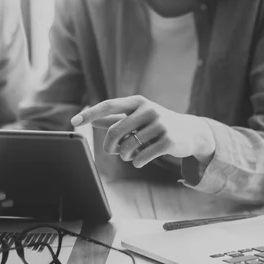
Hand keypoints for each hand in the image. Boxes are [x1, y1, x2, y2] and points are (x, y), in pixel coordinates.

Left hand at [71, 96, 215, 167]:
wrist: (190, 133)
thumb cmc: (156, 124)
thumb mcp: (136, 118)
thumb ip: (114, 119)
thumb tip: (91, 119)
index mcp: (137, 102)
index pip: (108, 106)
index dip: (90, 114)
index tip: (74, 121)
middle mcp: (148, 109)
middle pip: (114, 132)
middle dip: (110, 146)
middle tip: (113, 152)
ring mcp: (160, 124)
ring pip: (127, 147)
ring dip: (124, 156)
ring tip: (130, 154)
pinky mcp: (168, 140)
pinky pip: (141, 157)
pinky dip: (136, 162)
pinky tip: (140, 160)